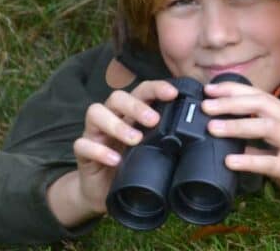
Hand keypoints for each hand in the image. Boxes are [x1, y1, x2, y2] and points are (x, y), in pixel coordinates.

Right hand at [72, 80, 177, 216]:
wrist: (104, 191)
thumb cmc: (132, 165)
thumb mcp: (152, 150)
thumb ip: (166, 138)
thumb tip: (197, 134)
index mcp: (131, 113)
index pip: (141, 91)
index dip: (155, 88)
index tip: (173, 93)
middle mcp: (112, 117)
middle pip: (117, 97)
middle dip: (136, 105)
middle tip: (153, 120)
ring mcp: (95, 133)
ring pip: (95, 112)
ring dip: (116, 124)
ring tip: (135, 139)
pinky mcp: (83, 152)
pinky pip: (82, 144)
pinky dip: (99, 150)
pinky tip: (115, 160)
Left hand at [202, 81, 279, 222]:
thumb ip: (259, 138)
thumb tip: (229, 134)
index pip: (259, 94)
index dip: (233, 90)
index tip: (209, 89)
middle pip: (261, 104)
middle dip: (231, 102)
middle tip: (206, 106)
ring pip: (267, 127)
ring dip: (237, 125)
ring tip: (212, 127)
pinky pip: (271, 162)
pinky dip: (249, 159)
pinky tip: (230, 161)